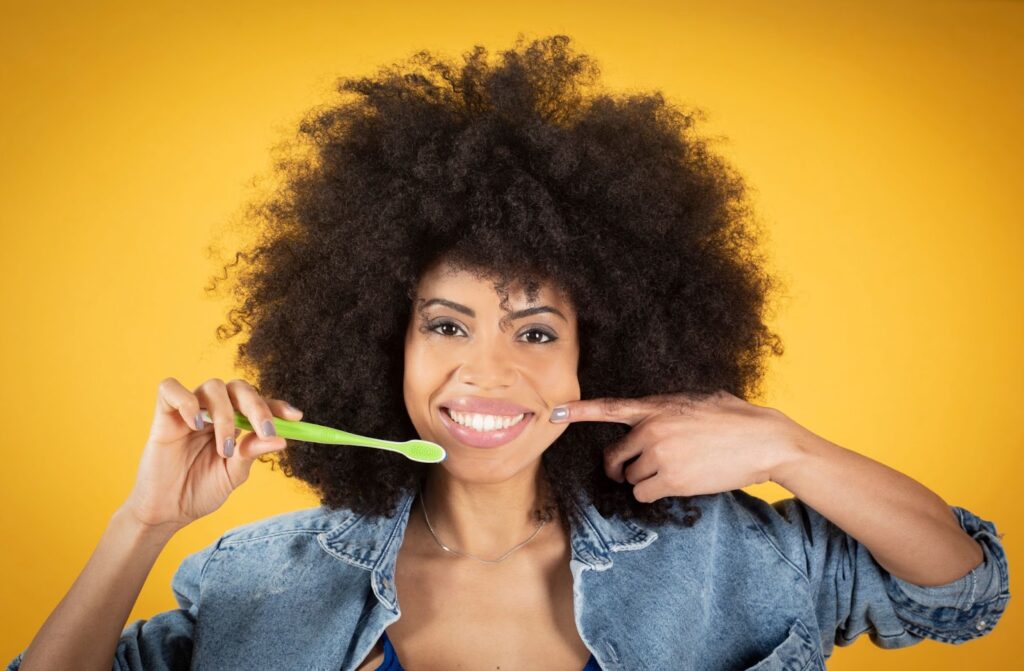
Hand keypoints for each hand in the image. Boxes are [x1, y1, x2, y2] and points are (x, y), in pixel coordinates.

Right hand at [121, 377, 303, 533]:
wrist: (167, 511)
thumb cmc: (200, 491)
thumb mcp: (233, 474)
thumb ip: (252, 453)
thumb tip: (281, 440)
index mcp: (234, 423)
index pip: (259, 403)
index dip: (277, 405)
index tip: (296, 418)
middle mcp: (214, 412)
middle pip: (239, 387)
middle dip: (256, 405)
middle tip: (264, 430)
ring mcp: (189, 411)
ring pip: (213, 386)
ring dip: (225, 414)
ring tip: (225, 448)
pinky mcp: (163, 415)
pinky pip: (170, 388)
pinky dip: (187, 401)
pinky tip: (196, 425)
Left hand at [551, 390, 797, 501]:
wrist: (762, 440)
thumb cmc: (734, 419)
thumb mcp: (696, 401)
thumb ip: (667, 409)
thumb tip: (653, 419)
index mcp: (656, 406)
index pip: (609, 407)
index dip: (579, 411)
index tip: (554, 412)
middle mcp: (651, 428)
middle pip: (615, 456)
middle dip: (622, 467)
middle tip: (635, 470)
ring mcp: (659, 455)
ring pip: (630, 478)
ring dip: (645, 480)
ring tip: (676, 470)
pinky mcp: (671, 479)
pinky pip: (644, 493)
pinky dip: (654, 494)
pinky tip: (678, 484)